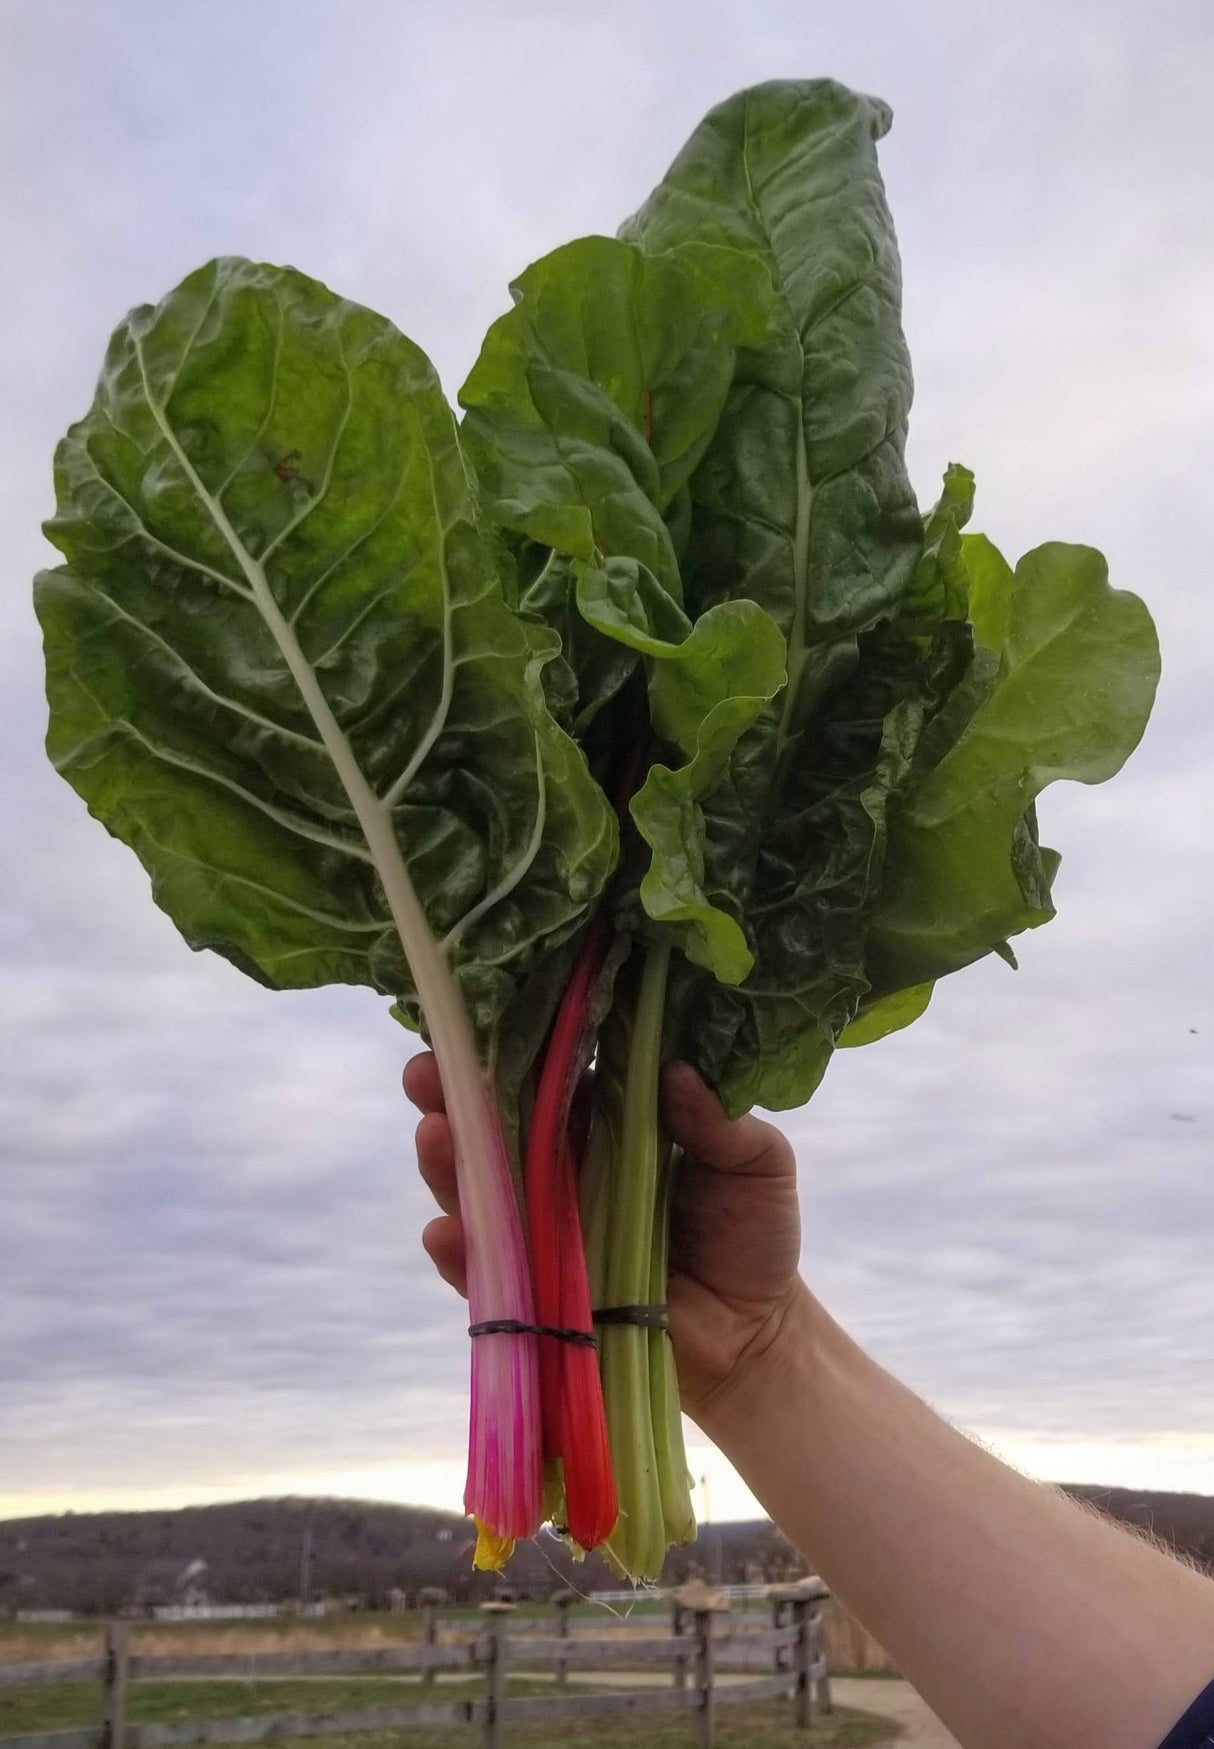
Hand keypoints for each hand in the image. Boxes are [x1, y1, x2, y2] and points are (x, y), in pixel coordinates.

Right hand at [403, 1054, 802, 1423]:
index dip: (510, 1040)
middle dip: (451, 1092)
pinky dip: (461, 1254)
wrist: (754, 1333)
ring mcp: (543, 1228)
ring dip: (446, 1162)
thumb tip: (676, 1073)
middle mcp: (561, 1164)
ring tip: (433, 1133)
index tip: (476, 1014)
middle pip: (492, 1121)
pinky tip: (447, 1233)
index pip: (548, 1068)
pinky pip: (487, 1272)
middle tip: (426, 1070)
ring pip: (477, 1188)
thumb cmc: (751, 1231)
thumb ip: (722, 1122)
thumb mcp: (757, 1164)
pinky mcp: (537, 1292)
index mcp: (606, 1119)